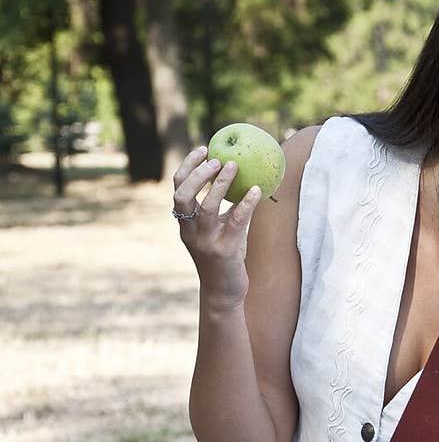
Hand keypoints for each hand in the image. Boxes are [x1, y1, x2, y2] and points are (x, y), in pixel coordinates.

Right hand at [172, 146, 262, 305]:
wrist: (223, 292)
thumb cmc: (223, 257)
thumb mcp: (217, 230)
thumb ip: (220, 208)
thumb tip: (238, 176)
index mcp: (185, 223)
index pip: (178, 188)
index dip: (187, 166)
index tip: (203, 149)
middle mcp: (190, 231)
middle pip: (183, 195)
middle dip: (197, 174)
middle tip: (217, 159)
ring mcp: (205, 242)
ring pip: (207, 207)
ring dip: (221, 184)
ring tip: (234, 166)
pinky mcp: (224, 251)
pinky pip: (236, 221)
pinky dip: (246, 203)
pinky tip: (257, 190)